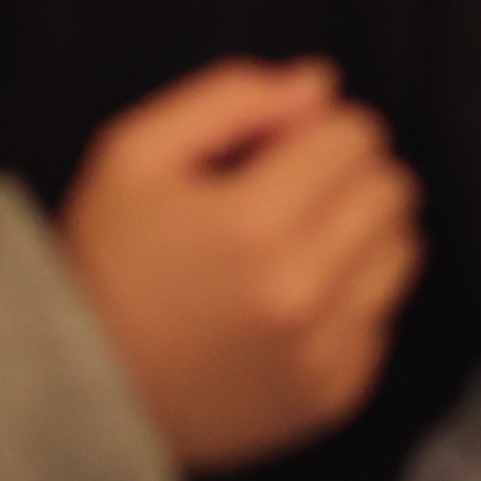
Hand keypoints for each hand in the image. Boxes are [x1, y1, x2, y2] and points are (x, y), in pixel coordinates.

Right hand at [55, 57, 420, 472]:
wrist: (80, 390)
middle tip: (289, 192)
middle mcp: (300, 292)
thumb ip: (231, 98)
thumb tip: (321, 83)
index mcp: (253, 223)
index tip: (275, 149)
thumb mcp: (135, 154)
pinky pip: (382, 318)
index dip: (315, 127)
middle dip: (346, 174)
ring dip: (360, 232)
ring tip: (296, 244)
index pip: (354, 135)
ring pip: (400, 249)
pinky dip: (350, 301)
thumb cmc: (106, 261)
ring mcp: (321, 352)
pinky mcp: (331, 396)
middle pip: (390, 189)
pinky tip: (292, 304)